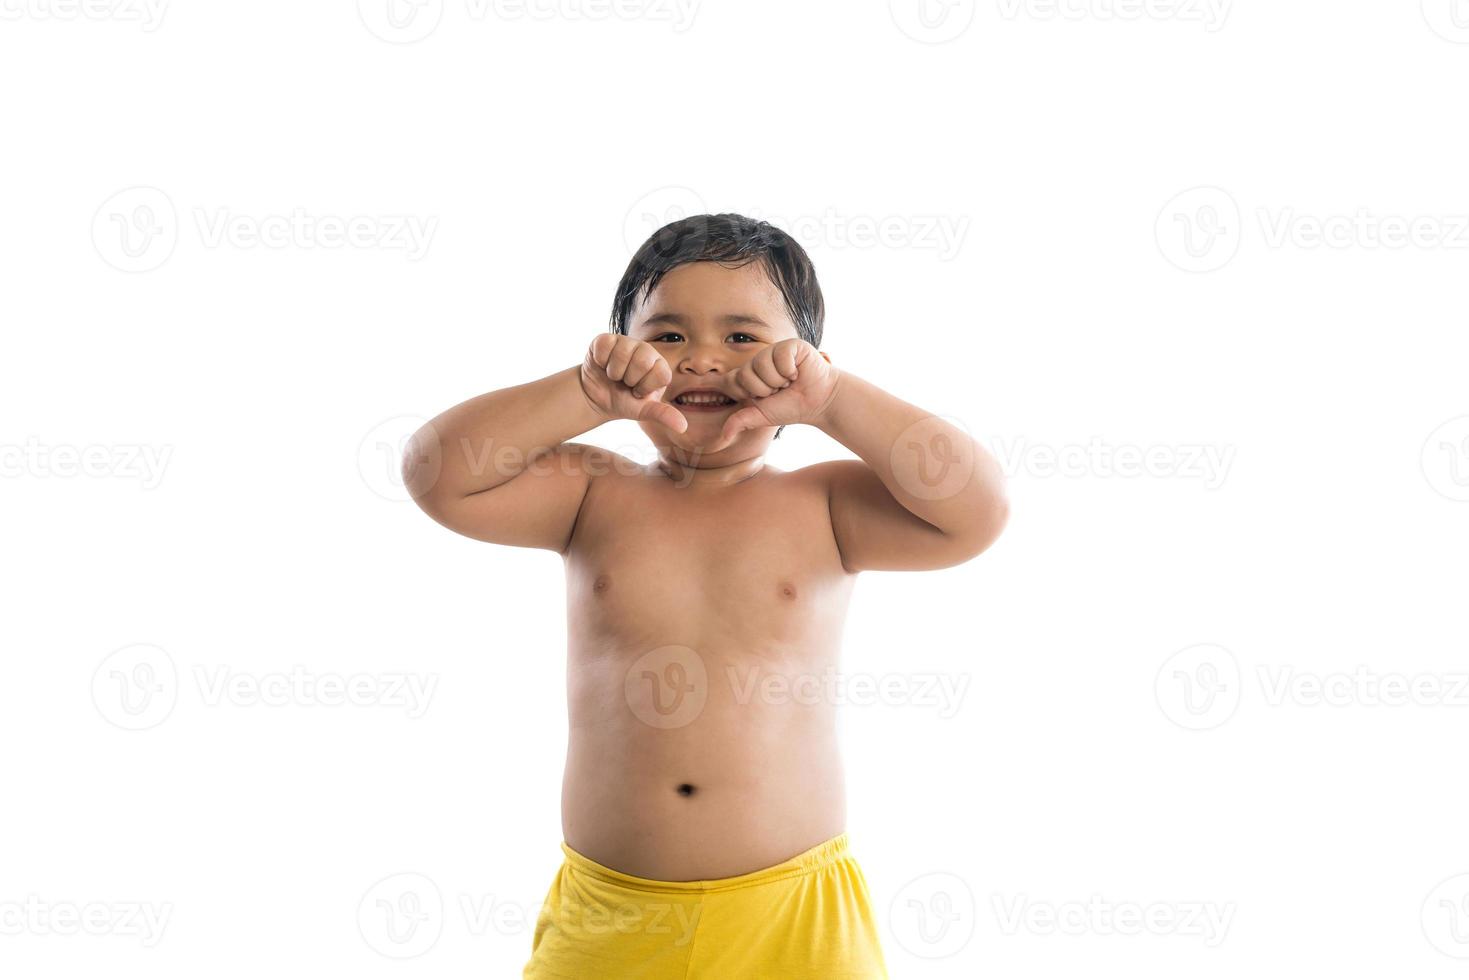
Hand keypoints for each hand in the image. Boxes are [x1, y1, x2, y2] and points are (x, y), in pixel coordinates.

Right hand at [580, 334, 687, 433]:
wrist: (596, 398)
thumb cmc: (623, 401)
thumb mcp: (643, 411)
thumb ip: (662, 414)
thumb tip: (682, 427)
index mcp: (660, 366)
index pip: (661, 373)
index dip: (645, 387)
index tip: (637, 391)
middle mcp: (646, 350)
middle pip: (642, 361)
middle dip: (629, 379)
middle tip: (625, 383)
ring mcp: (627, 342)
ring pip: (622, 354)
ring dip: (614, 372)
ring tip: (614, 376)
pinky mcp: (607, 339)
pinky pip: (605, 347)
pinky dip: (601, 362)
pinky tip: (603, 366)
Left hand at [710, 339, 838, 450]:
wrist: (819, 402)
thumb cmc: (791, 407)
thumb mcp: (762, 415)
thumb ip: (741, 421)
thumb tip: (724, 436)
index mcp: (749, 376)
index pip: (730, 380)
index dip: (737, 390)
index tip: (742, 393)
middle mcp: (758, 361)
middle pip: (745, 375)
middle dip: (766, 390)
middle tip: (780, 389)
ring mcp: (773, 351)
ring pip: (761, 365)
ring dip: (779, 381)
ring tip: (790, 381)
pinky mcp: (789, 345)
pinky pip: (779, 356)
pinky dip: (790, 370)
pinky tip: (798, 372)